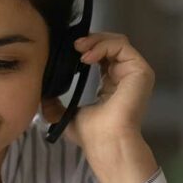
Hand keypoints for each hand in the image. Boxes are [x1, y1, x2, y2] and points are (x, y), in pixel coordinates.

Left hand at [41, 32, 154, 148]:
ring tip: (79, 48)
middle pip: (110, 45)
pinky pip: (122, 47)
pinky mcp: (140, 71)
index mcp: (111, 85)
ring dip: (96, 40)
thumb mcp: (67, 115)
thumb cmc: (91, 134)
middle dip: (91, 40)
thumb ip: (55, 104)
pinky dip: (103, 46)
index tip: (69, 50)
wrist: (105, 142)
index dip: (87, 48)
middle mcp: (124, 77)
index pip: (102, 56)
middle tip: (73, 45)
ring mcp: (134, 73)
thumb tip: (42, 96)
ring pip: (117, 42)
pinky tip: (87, 57)